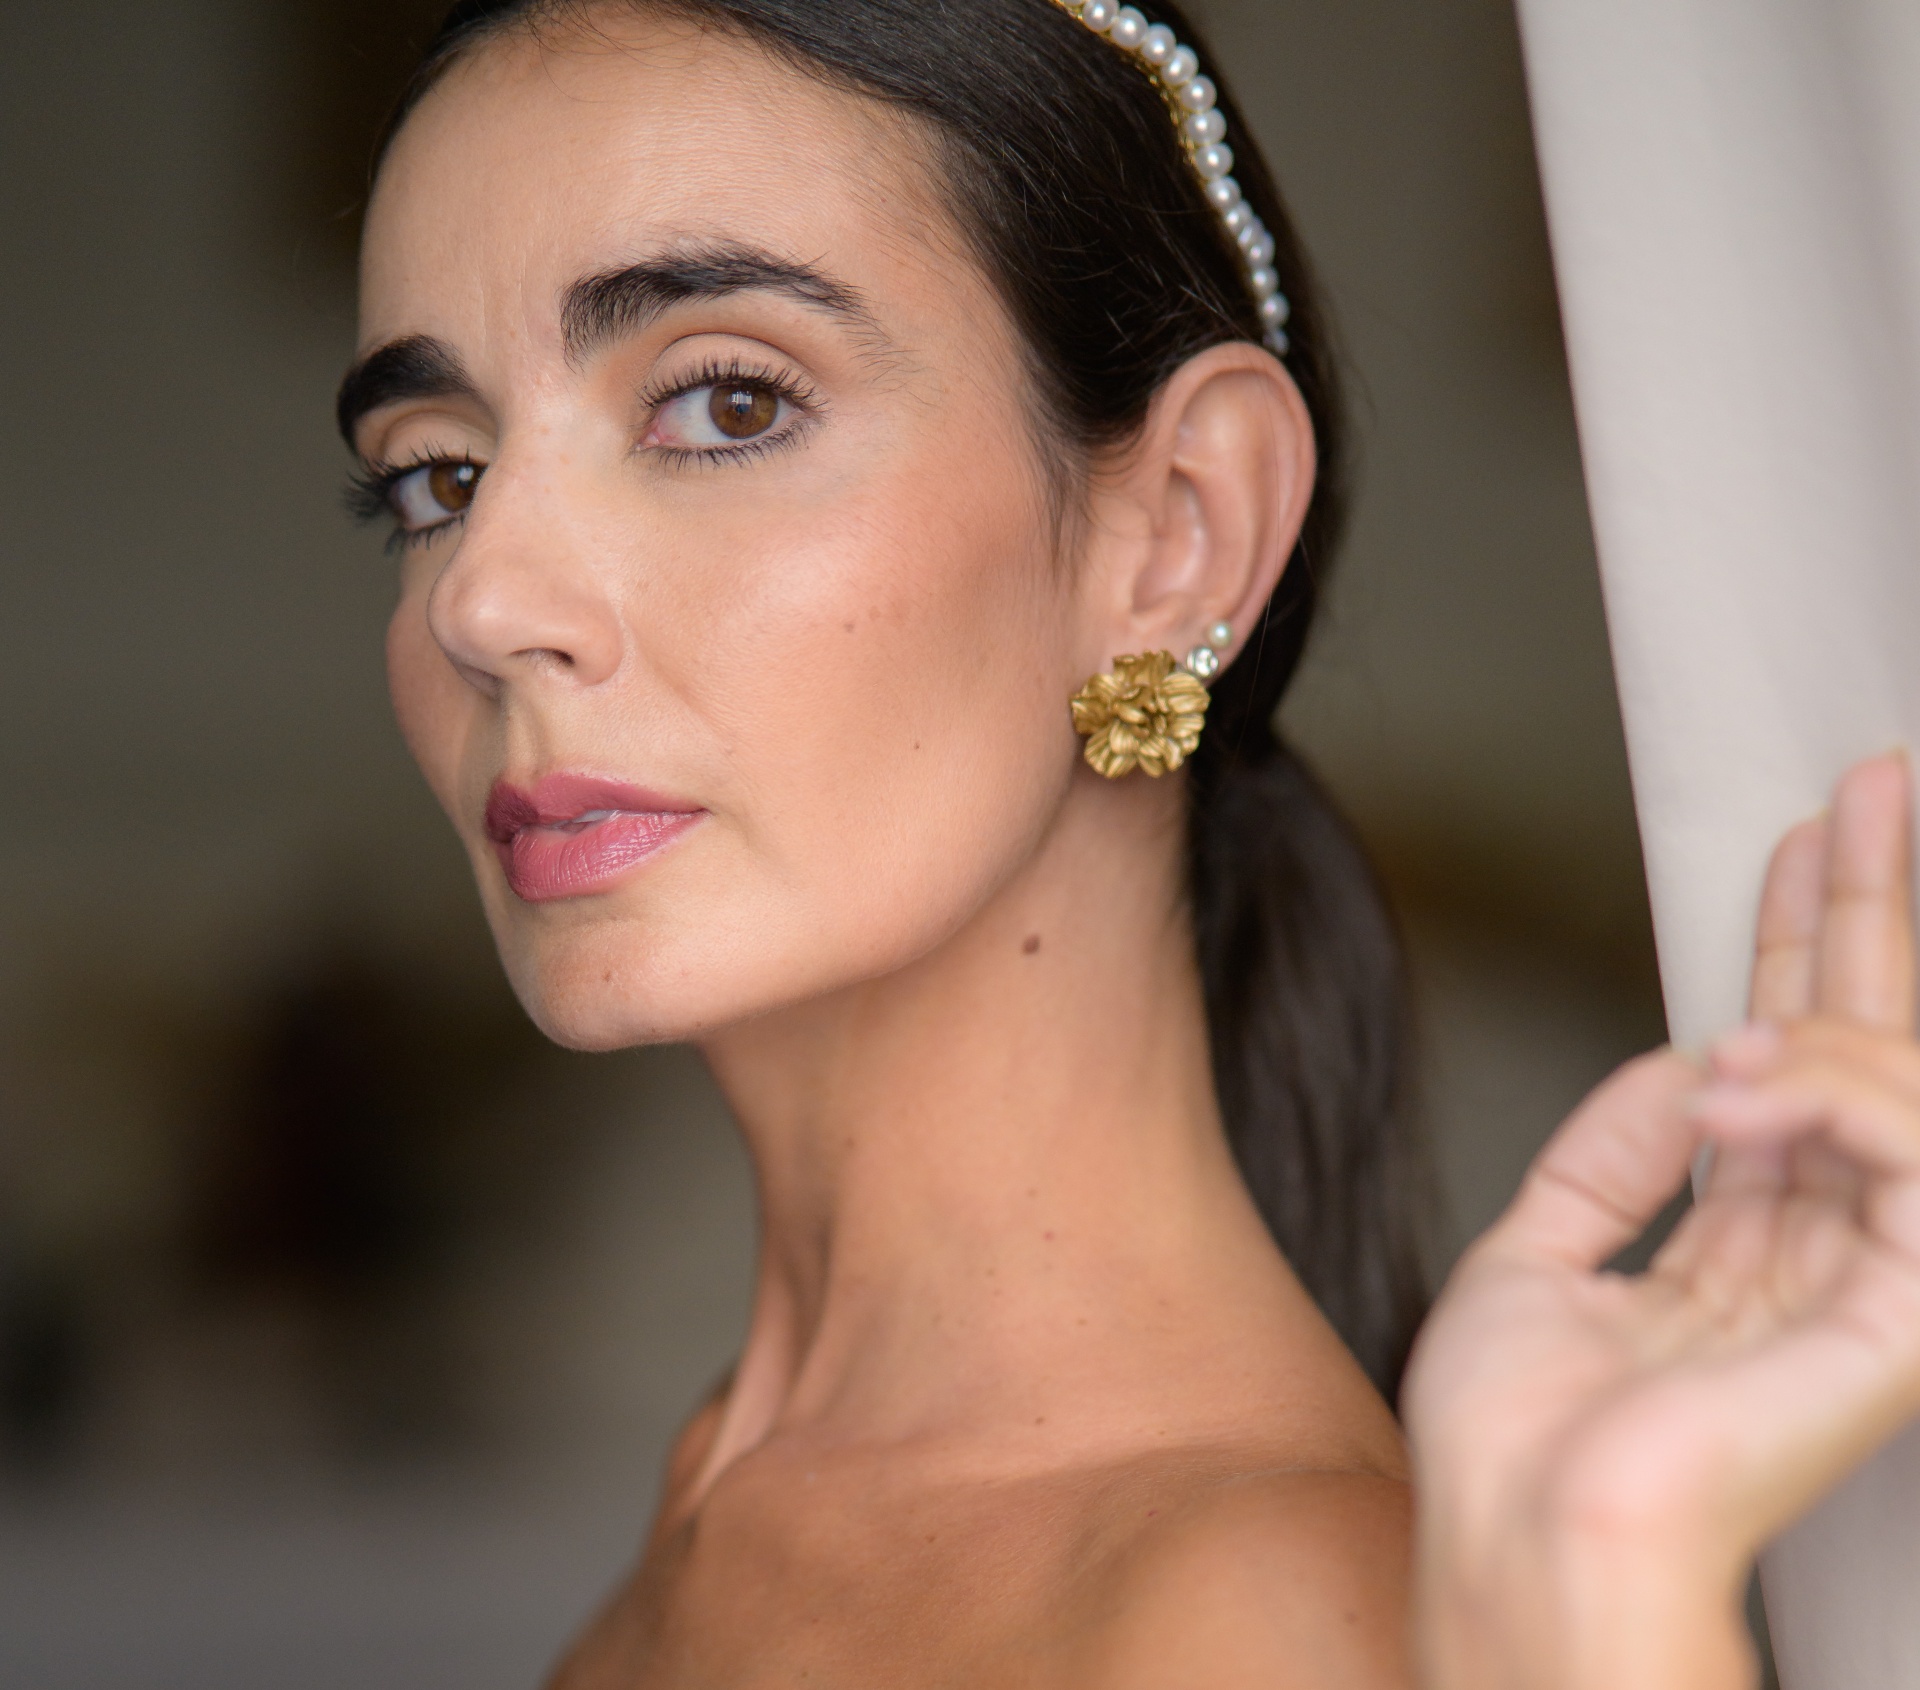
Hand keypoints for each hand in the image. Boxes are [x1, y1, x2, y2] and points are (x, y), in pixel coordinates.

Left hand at [1404, 753, 1919, 1689]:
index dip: (1795, 955)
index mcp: (1738, 1249)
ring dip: (1834, 991)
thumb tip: (1688, 1062)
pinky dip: (1831, 1093)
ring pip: (1903, 1084)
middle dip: (1865, 915)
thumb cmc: (1515, 1441)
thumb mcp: (1540, 1254)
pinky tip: (1746, 1074)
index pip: (1790, 1074)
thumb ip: (1615, 1153)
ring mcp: (1869, 1287)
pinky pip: (1916, 1157)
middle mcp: (1816, 1259)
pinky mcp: (1903, 1319)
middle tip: (1874, 784)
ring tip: (1766, 969)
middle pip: (1866, 1053)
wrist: (1518, 1537)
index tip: (1797, 847)